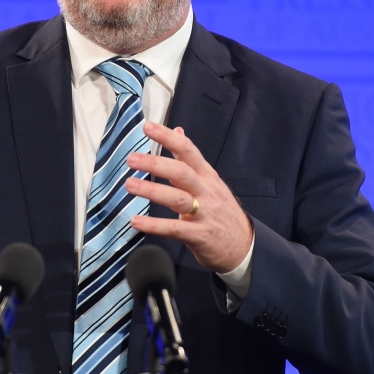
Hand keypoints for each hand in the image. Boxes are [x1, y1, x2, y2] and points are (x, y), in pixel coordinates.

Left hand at [125, 120, 253, 273]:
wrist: (243, 246)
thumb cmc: (221, 211)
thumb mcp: (210, 181)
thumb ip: (190, 159)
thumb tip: (177, 131)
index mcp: (207, 176)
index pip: (187, 150)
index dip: (167, 137)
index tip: (147, 127)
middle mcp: (206, 191)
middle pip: (181, 172)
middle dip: (155, 163)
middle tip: (131, 159)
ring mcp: (204, 213)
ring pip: (177, 198)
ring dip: (151, 190)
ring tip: (129, 185)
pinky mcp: (199, 235)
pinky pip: (174, 228)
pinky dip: (154, 225)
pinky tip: (135, 221)